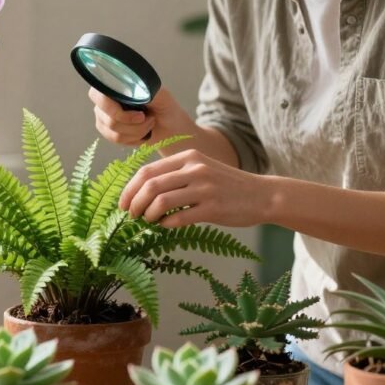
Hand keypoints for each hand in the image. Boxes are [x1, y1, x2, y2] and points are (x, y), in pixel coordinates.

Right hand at [90, 87, 195, 146]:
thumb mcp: (159, 93)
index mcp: (113, 85)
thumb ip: (145, 88)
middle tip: (148, 118)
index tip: (141, 114)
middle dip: (134, 124)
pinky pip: (116, 140)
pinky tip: (142, 131)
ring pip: (114, 132)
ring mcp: (103, 117)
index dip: (118, 110)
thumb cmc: (163, 105)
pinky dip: (134, 138)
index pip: (99, 96)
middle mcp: (103, 100)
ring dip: (137, 131)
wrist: (168, 124)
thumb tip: (134, 88)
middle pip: (108, 119)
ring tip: (149, 124)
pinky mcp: (107, 131)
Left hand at [119, 149, 271, 227]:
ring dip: (147, 215)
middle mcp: (195, 169)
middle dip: (134, 203)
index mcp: (188, 157)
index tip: (123, 204)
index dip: (129, 189)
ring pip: (160, 201)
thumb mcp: (200, 169)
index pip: (147, 171)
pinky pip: (178, 218)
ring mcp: (204, 188)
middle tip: (130, 215)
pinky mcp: (213, 208)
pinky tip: (166, 226)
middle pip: (150, 185)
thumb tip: (141, 192)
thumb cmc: (226, 186)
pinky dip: (166, 225)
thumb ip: (175, 175)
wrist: (262, 195)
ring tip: (147, 221)